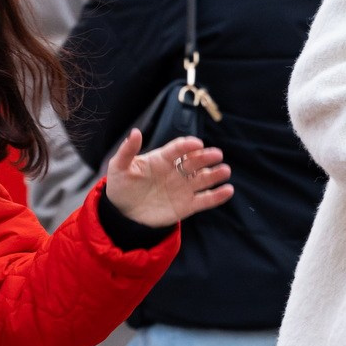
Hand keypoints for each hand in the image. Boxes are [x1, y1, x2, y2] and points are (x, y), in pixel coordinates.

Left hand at [99, 129, 233, 228]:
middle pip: (194, 162)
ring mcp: (182, 188)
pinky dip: (217, 196)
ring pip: (203, 179)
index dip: (186, 146)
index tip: (196, 143)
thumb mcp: (118, 166)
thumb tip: (136, 132)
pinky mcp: (186, 206)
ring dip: (215, 174)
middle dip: (206, 158)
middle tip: (217, 154)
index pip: (177, 149)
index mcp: (161, 159)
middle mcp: (176, 171)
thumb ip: (127, 150)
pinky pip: (204, 200)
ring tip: (225, 170)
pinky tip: (227, 190)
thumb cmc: (121, 185)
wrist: (122, 213)